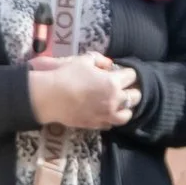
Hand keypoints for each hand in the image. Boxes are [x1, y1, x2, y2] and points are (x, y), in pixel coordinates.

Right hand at [26, 52, 140, 128]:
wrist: (50, 97)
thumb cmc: (66, 75)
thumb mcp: (83, 60)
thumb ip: (100, 60)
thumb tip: (109, 65)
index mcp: (113, 82)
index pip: (132, 76)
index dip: (128, 72)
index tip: (123, 72)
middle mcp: (114, 99)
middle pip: (135, 96)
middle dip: (132, 90)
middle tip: (124, 87)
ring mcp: (107, 114)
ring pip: (128, 114)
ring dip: (126, 108)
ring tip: (119, 103)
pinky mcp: (97, 124)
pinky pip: (112, 124)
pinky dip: (112, 118)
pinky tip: (106, 112)